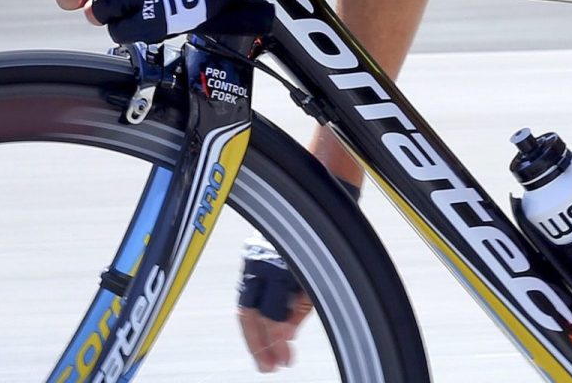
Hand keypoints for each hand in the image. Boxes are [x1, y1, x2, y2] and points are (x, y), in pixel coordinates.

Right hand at [237, 244, 314, 371]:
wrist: (320, 205)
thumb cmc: (326, 241)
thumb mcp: (320, 278)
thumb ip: (300, 309)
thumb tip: (285, 338)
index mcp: (281, 268)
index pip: (272, 315)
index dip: (277, 341)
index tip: (284, 361)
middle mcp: (261, 262)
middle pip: (250, 313)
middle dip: (258, 344)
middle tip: (268, 368)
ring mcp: (253, 256)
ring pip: (245, 304)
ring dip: (254, 334)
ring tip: (264, 359)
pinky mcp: (251, 253)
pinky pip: (248, 291)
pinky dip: (255, 315)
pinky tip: (261, 332)